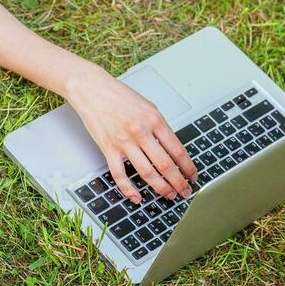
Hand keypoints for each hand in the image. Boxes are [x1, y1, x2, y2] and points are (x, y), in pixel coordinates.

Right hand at [65, 63, 197, 203]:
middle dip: (179, 182)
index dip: (188, 166)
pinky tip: (137, 197)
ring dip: (161, 187)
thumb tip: (170, 147)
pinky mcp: (108, 148)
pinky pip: (120, 175)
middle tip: (185, 191)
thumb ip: (158, 126)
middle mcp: (141, 132)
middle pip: (165, 165)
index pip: (177, 149)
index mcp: (154, 119)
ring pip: (147, 173)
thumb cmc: (118, 95)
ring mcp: (124, 142)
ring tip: (169, 194)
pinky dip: (129, 189)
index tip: (192, 175)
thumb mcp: (147, 106)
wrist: (91, 88)